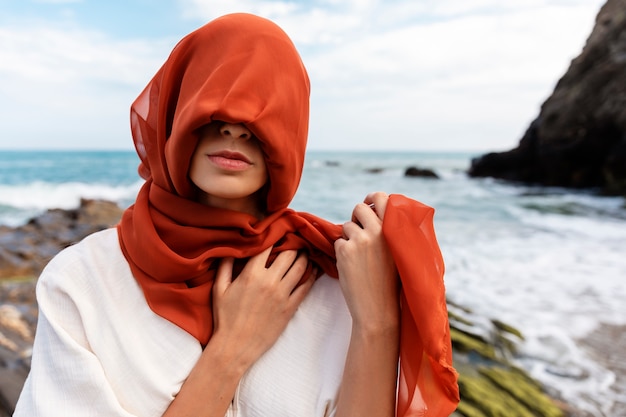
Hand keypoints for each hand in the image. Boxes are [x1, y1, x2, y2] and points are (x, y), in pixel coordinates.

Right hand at [211, 247, 314, 368]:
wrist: (235, 346)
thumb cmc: (225, 318)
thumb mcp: (219, 289)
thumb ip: (225, 266)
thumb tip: (231, 249)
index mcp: (251, 274)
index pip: (268, 247)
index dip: (275, 236)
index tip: (280, 231)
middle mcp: (269, 281)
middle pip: (289, 254)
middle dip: (294, 244)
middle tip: (297, 239)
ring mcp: (282, 294)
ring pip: (300, 267)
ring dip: (305, 256)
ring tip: (306, 251)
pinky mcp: (290, 307)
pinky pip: (306, 287)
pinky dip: (312, 275)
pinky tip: (314, 269)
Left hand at [334, 192, 398, 331]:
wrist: (379, 309)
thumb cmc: (390, 283)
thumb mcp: (399, 253)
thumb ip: (390, 232)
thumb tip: (376, 211)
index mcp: (395, 230)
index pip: (382, 198)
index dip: (372, 197)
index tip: (368, 201)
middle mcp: (378, 231)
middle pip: (359, 209)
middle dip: (356, 218)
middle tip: (358, 232)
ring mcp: (361, 239)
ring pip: (347, 227)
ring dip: (349, 238)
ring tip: (360, 259)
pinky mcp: (345, 250)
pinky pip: (338, 242)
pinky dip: (342, 252)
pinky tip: (353, 268)